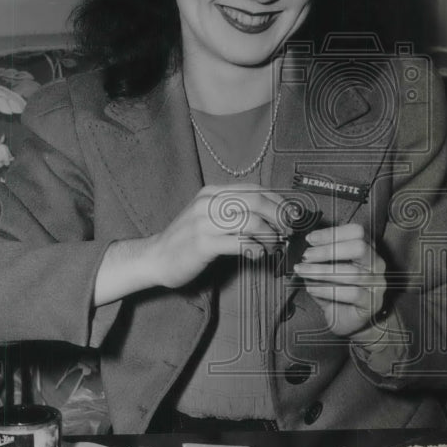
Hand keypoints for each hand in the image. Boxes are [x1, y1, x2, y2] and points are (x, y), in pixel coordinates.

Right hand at [145, 183, 289, 289]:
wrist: (155, 257)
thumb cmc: (186, 239)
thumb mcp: (208, 216)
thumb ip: (232, 211)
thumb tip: (269, 214)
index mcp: (212, 192)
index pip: (254, 189)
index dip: (278, 201)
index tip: (291, 215)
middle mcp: (208, 202)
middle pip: (257, 202)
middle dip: (279, 217)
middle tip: (288, 232)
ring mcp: (204, 222)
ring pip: (251, 222)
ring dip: (270, 236)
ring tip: (274, 246)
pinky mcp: (203, 244)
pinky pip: (240, 243)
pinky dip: (256, 249)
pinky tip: (258, 255)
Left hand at [292, 223, 386, 335]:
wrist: (348, 321)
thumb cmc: (338, 293)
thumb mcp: (327, 270)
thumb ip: (320, 257)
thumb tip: (306, 249)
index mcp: (367, 249)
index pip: (356, 232)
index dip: (331, 233)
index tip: (311, 239)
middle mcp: (376, 264)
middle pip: (359, 247)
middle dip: (328, 250)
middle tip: (307, 256)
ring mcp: (377, 283)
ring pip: (352, 272)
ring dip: (322, 271)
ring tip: (304, 272)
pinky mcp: (372, 303)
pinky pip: (352, 293)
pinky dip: (328, 290)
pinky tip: (313, 289)